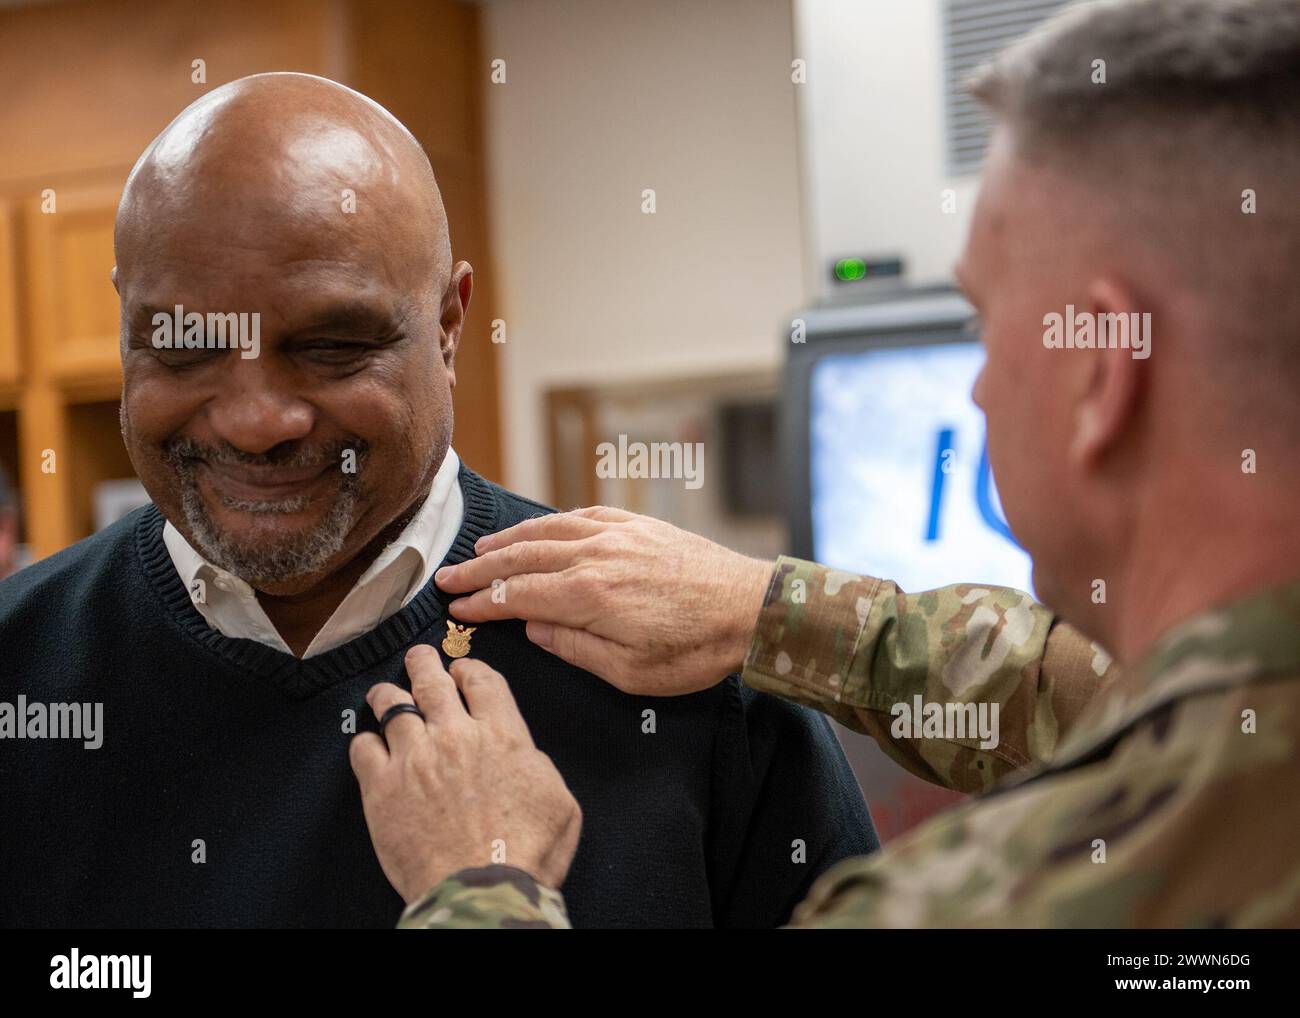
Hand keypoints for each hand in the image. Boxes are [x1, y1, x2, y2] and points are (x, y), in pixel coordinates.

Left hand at [349, 645, 582, 904]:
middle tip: (418, 657)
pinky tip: (369, 745)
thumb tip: (522, 754)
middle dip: (423, 662)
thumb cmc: (527, 853)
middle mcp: (455, 735)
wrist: (483, 889)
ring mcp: (414, 758)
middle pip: (431, 680)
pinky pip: (362, 747)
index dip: (469, 668)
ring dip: (388, 693)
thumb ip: (537, 765)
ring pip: (390, 704)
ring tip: (384, 691)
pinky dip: (365, 741)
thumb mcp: (559, 801)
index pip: (481, 679)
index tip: (462, 670)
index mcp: (502, 734)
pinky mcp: (381, 788)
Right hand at [434, 506, 772, 695]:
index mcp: (589, 596)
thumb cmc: (696, 649)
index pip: (517, 595)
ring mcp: (617, 535)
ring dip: (509, 540)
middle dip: (480, 568)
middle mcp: (596, 556)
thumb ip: (575, 647)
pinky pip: (582, 516)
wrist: (752, 609)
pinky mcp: (638, 526)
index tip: (454, 606)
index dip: (481, 601)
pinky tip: (540, 527)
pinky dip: (552, 521)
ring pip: (547, 531)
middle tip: (447, 576)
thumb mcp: (631, 671)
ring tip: (480, 549)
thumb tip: (535, 629)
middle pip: (522, 558)